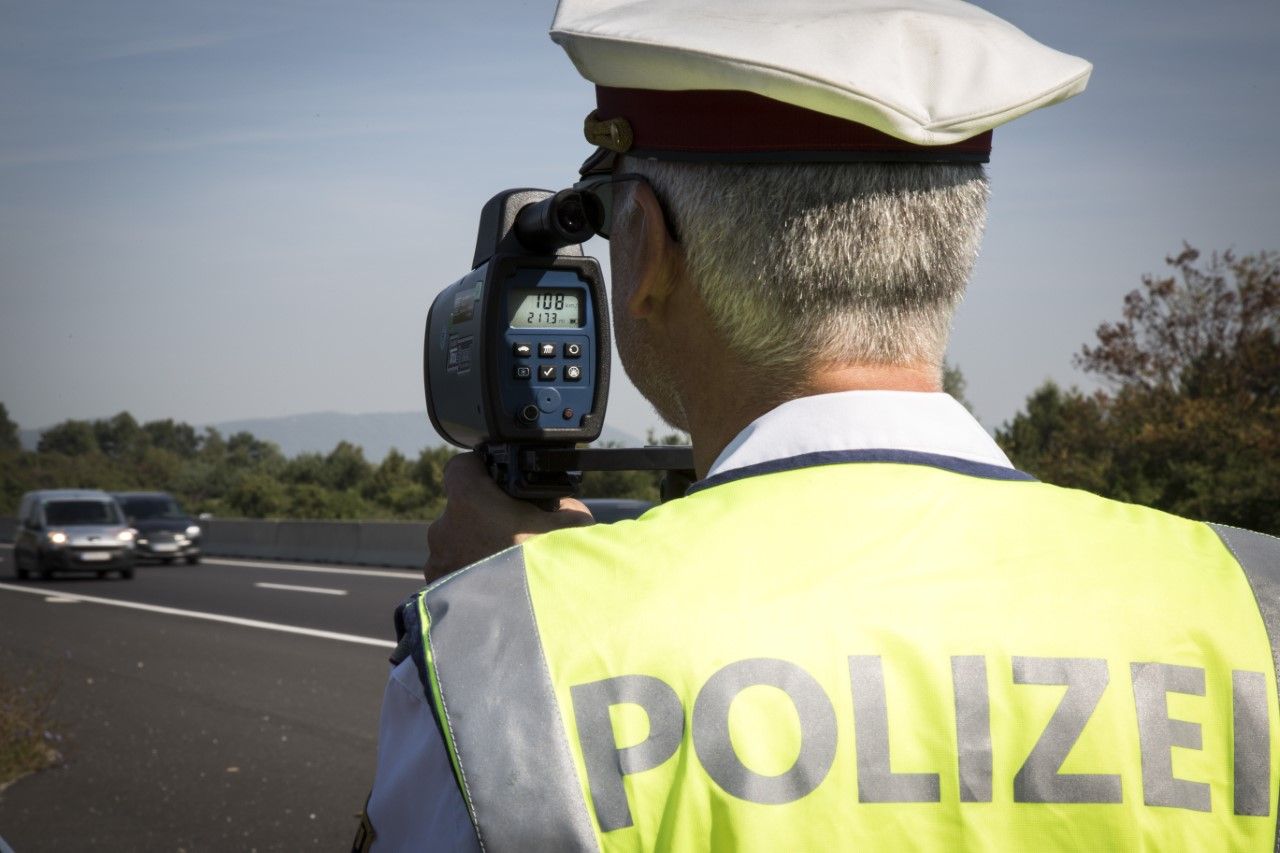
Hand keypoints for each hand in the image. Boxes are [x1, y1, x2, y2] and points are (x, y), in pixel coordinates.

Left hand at [424, 452, 593, 582]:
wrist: (536, 630)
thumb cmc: (552, 572)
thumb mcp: (574, 525)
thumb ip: (561, 505)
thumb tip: (559, 505)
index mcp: (470, 500)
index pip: (461, 467)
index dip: (480, 471)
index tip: (499, 481)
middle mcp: (444, 528)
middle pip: (460, 508)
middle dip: (484, 517)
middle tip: (515, 534)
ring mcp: (438, 563)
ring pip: (455, 543)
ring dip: (476, 549)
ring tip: (508, 567)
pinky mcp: (437, 592)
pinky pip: (452, 573)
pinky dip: (471, 576)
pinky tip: (497, 588)